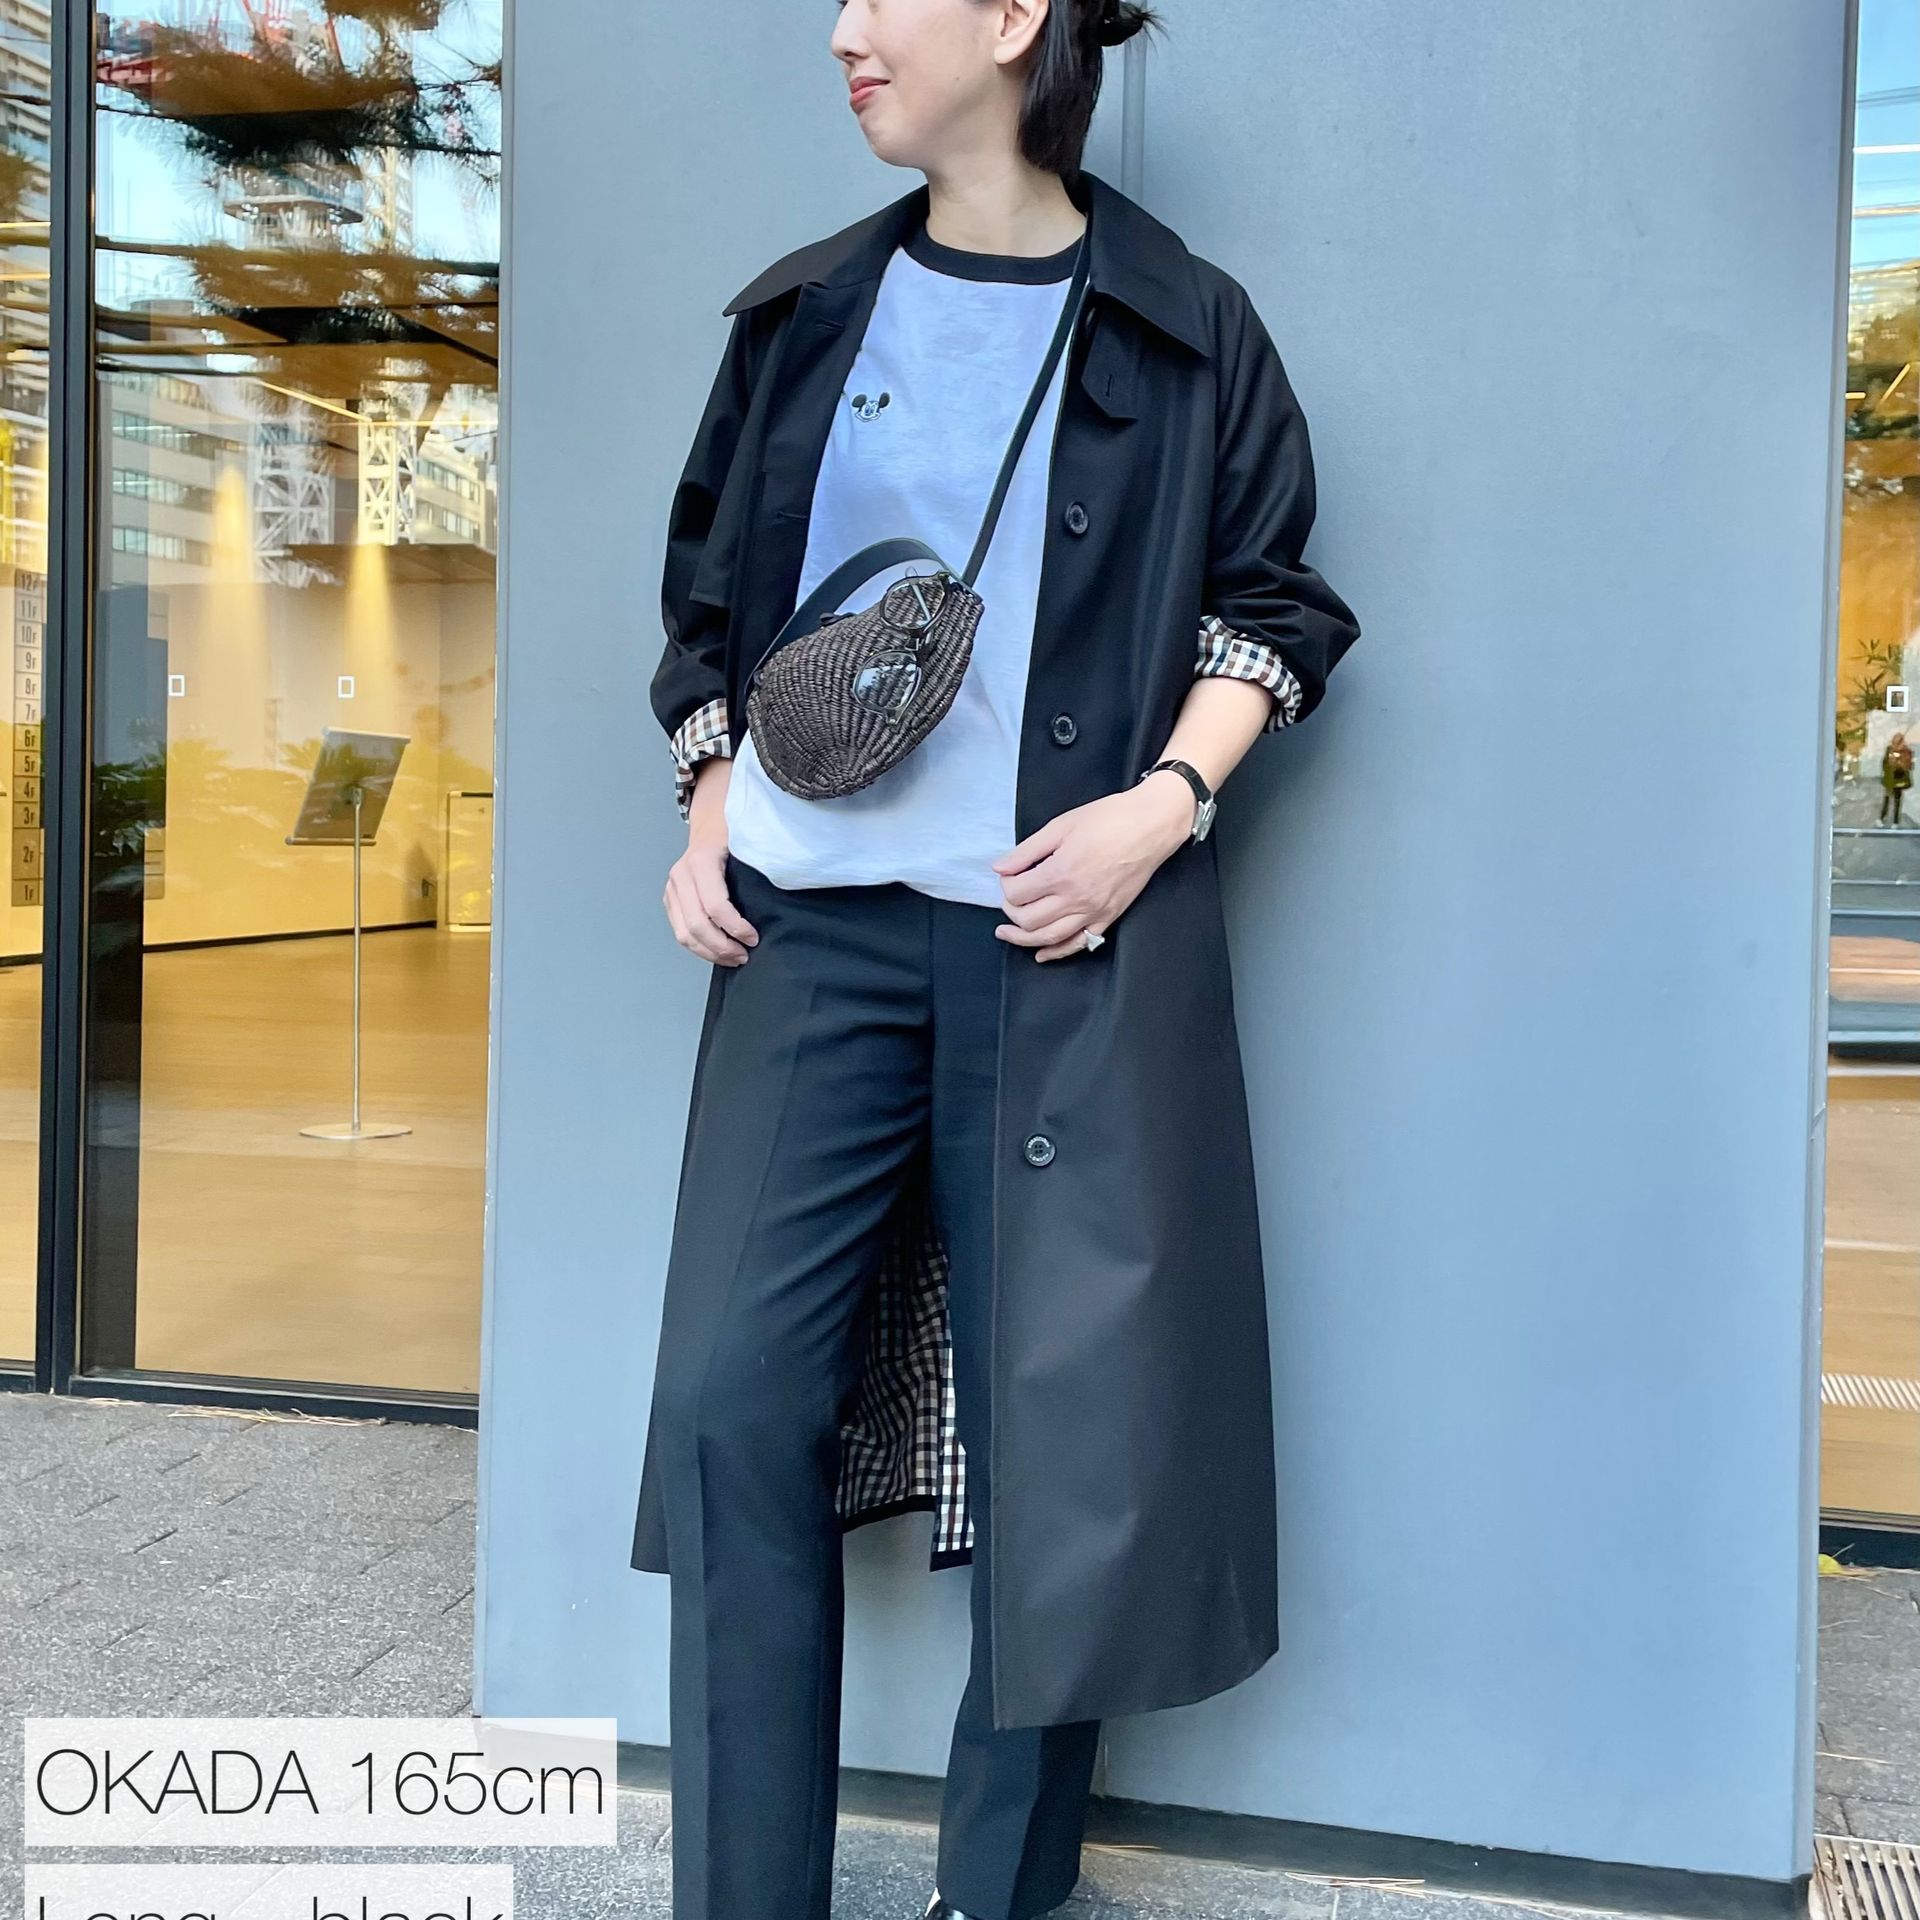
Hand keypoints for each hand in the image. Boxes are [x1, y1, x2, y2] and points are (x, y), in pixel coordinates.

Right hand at [663, 761, 758, 965]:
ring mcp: (672, 888)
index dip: (735, 928)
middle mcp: (681, 876)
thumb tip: (788, 885)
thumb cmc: (734, 832)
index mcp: (701, 861)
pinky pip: (680, 931)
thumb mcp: (750, 839)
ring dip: (709, 952)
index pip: (715, 906)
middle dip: (722, 947)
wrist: (710, 821)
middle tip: (744, 955)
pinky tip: (718, 951)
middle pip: (697, 925)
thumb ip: (763, 860)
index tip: (754, 938)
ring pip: (684, 933)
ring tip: (734, 958)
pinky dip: (698, 947)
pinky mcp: (670, 899)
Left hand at [991, 772, 1193, 960]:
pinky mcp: (1108, 917)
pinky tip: (1043, 953)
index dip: (1006, 886)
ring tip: (1008, 933)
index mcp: (1061, 872)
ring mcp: (1093, 911)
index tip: (1009, 876)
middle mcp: (1076, 897)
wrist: (1151, 826)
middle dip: (1010, 911)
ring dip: (1023, 938)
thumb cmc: (1110, 819)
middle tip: (1009, 899)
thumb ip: (1027, 851)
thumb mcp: (1061, 826)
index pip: (1017, 893)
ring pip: (1049, 938)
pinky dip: (1057, 952)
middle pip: (1028, 920)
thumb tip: (1000, 868)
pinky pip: (1079, 943)